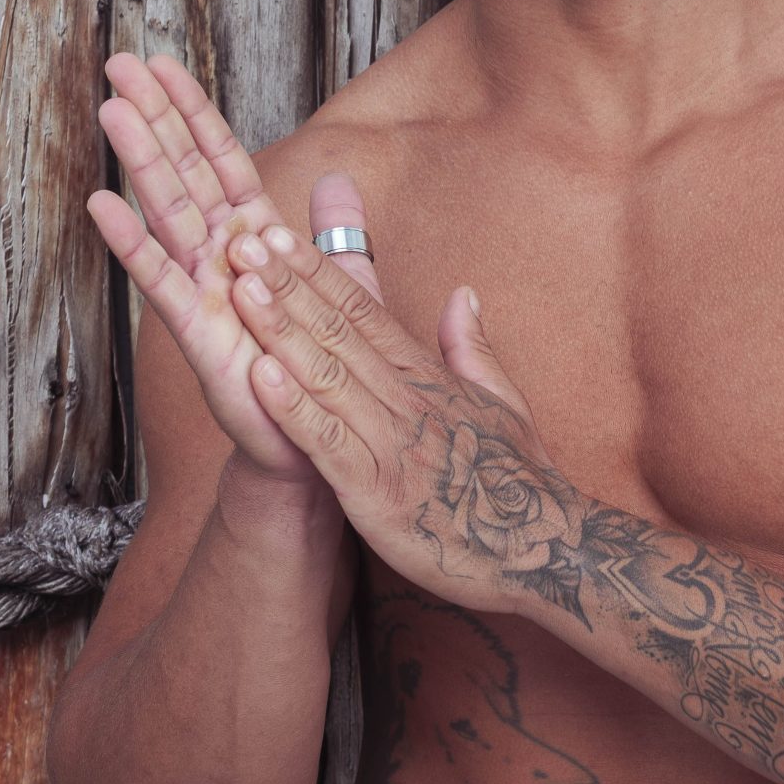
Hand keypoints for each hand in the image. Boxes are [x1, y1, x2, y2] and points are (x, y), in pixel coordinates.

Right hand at [87, 52, 384, 487]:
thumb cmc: (320, 374)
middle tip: (118, 62)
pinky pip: (163, 282)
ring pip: (171, 214)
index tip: (164, 63)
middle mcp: (222, 262)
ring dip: (141, 160)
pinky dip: (132, 243)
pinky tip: (100, 204)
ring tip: (111, 108)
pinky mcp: (198, 334)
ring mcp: (205, 294)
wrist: (311, 450)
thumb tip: (339, 181)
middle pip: (186, 174)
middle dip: (156, 117)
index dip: (195, 113)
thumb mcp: (344, 294)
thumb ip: (337, 237)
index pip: (223, 163)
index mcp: (255, 245)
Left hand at [223, 227, 590, 615]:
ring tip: (240, 288)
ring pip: (325, 376)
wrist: (543, 548)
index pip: (363, 311)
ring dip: (280, 331)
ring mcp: (390, 444)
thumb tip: (463, 293)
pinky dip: (292, 408)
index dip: (317, 272)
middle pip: (337, 331)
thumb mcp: (503, 402)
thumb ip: (473, 347)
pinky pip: (326, 443)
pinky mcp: (376, 492)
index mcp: (427, 378)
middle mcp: (406, 400)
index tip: (276, 235)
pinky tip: (258, 377)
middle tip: (241, 241)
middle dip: (286, 285)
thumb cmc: (520, 482)